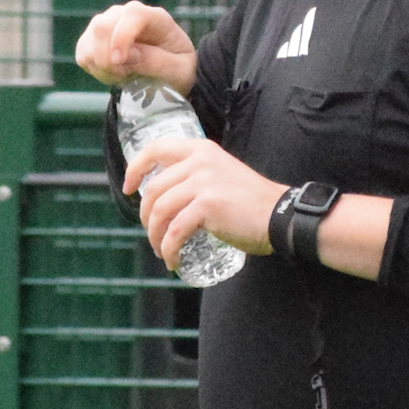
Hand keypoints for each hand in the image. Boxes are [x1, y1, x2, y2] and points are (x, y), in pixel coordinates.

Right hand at [74, 0, 198, 93]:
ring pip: (90, 41)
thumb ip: (156, 62)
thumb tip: (128, 55)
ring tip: (124, 75)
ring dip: (102, 67)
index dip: (122, 36)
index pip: (133, 15)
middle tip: (125, 76)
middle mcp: (128, 14)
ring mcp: (108, 23)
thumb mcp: (178, 71)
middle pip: (103, 26)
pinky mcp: (93, 38)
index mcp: (157, 18)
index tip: (120, 62)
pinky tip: (113, 73)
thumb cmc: (178, 70)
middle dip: (108, 59)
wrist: (168, 74)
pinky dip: (95, 69)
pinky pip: (83, 54)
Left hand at [124, 136, 284, 265]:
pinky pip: (174, 231)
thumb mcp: (221, 174)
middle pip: (153, 189)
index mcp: (201, 150)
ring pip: (159, 212)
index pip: (155, 148)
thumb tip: (166, 196)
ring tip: (161, 250)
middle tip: (152, 232)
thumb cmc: (252, 203)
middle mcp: (199, 161)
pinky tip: (173, 260)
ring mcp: (203, 182)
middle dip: (144, 216)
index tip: (128, 189)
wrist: (280, 216)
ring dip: (154, 236)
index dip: (135, 168)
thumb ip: (197, 177)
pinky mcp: (207, 206)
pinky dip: (168, 250)